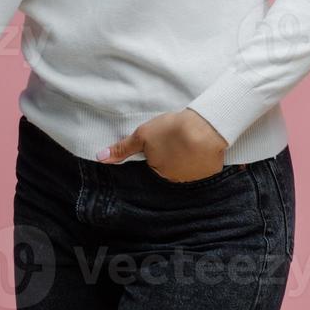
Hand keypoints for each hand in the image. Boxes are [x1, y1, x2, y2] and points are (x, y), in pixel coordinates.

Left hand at [97, 109, 229, 181]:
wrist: (205, 128)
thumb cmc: (172, 131)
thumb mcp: (142, 135)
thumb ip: (122, 148)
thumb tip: (99, 157)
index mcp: (157, 174)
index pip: (152, 167)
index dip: (156, 154)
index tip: (161, 144)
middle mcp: (174, 181)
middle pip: (169, 170)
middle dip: (171, 159)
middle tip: (175, 141)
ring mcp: (193, 178)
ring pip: (186, 170)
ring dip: (186, 160)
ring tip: (189, 143)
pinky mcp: (210, 172)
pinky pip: (203, 168)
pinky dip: (202, 160)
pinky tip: (202, 148)